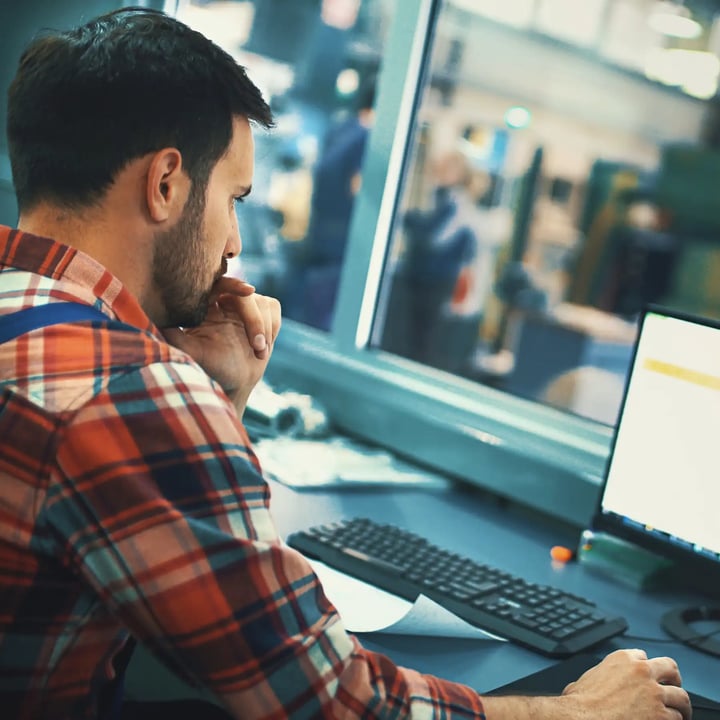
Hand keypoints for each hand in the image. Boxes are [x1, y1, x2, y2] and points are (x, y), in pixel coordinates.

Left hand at [162, 276, 280, 413]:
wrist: (233, 384)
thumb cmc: (209, 369)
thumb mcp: (189, 352)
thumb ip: (174, 334)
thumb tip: (155, 316)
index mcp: (206, 305)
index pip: (221, 283)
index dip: (235, 284)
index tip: (248, 290)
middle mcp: (226, 303)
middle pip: (246, 295)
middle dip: (255, 319)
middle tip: (257, 343)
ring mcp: (246, 309)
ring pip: (262, 303)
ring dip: (264, 329)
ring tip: (259, 352)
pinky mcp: (263, 316)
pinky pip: (273, 309)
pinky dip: (272, 327)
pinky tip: (264, 348)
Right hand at [561, 648, 690, 719]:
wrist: (583, 718)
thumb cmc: (580, 703)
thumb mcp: (587, 678)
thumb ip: (599, 675)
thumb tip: (593, 683)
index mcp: (622, 658)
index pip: (643, 656)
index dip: (646, 668)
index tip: (647, 677)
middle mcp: (641, 671)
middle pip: (670, 668)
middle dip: (674, 680)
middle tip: (673, 689)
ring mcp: (654, 693)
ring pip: (681, 696)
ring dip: (680, 707)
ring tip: (679, 714)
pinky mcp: (661, 715)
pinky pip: (677, 718)